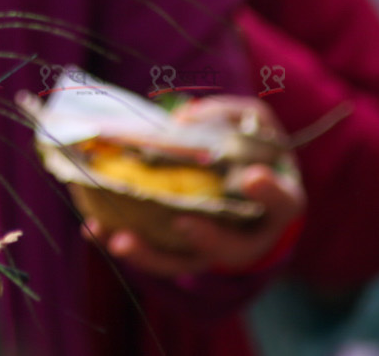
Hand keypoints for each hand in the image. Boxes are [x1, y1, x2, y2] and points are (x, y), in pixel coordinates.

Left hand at [85, 97, 304, 278]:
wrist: (248, 190)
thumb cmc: (250, 150)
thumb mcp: (251, 124)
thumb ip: (225, 115)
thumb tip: (182, 119)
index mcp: (278, 203)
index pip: (283, 202)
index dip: (270, 192)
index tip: (251, 178)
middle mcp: (251, 236)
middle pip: (233, 248)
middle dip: (208, 238)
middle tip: (184, 222)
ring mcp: (216, 250)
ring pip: (187, 262)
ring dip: (152, 255)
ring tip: (119, 240)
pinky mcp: (185, 254)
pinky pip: (157, 256)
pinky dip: (128, 245)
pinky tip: (95, 229)